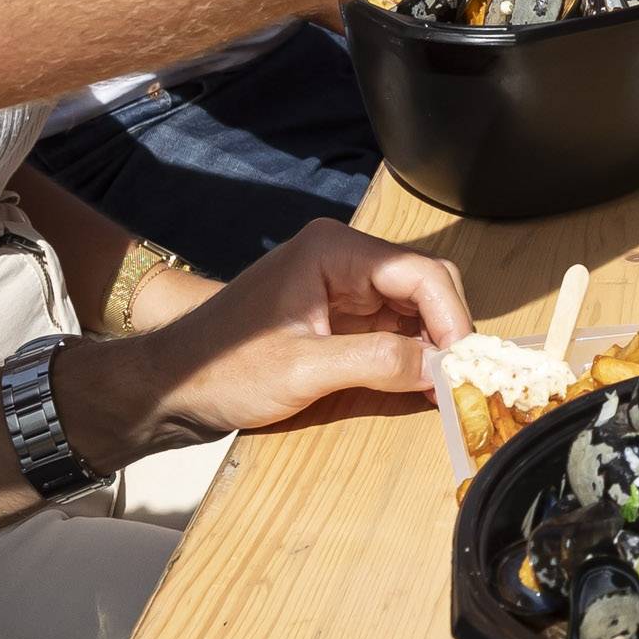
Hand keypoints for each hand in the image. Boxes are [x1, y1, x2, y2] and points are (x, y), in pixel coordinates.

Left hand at [129, 220, 466, 444]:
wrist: (172, 385)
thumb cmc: (223, 369)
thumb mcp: (303, 370)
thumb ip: (377, 364)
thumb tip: (442, 370)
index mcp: (334, 250)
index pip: (419, 272)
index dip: (452, 317)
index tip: (466, 364)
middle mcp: (344, 257)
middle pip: (424, 284)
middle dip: (448, 330)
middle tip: (464, 380)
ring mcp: (342, 284)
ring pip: (414, 307)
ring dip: (432, 345)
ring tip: (447, 388)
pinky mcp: (338, 313)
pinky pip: (392, 326)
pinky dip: (411, 353)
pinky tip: (420, 383)